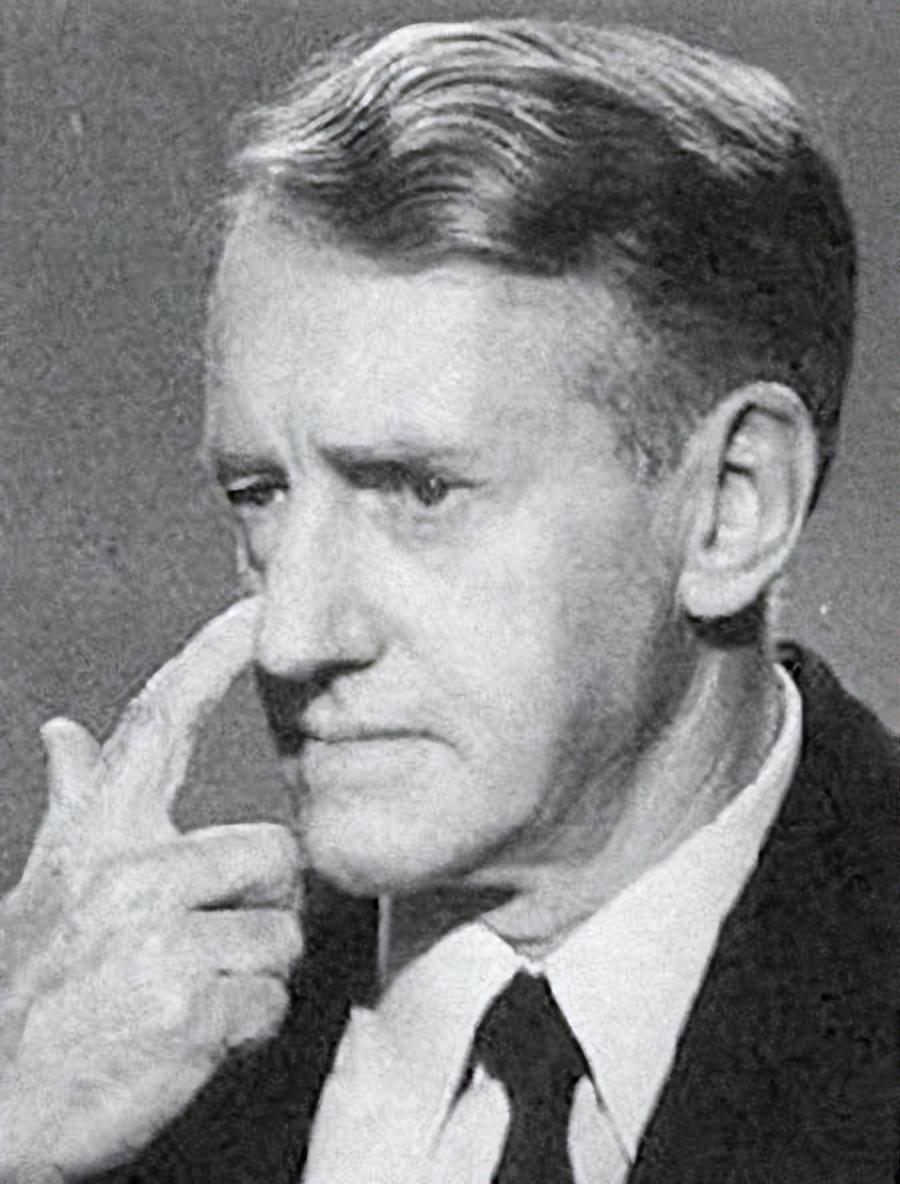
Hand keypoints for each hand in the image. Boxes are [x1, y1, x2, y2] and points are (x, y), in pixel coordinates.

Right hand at [0, 599, 303, 1179]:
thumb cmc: (32, 993)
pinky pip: (270, 1004)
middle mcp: (131, 874)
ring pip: (282, 938)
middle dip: (259, 911)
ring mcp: (159, 941)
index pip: (159, 724)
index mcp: (98, 838)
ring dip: (247, 979)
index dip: (210, 658)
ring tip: (180, 999)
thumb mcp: (49, 888)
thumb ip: (74, 803)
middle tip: (200, 953)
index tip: (254, 611)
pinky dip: (242, 1033)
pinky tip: (185, 1040)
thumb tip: (65, 729)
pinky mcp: (188, 1010)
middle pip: (275, 855)